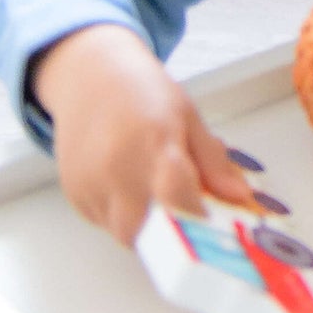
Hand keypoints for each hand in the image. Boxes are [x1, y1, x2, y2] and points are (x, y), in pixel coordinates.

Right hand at [32, 24, 259, 246]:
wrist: (92, 79)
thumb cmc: (143, 93)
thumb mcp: (188, 117)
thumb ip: (213, 161)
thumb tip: (239, 195)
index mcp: (155, 141)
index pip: (176, 195)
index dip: (194, 216)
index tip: (208, 222)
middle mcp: (118, 166)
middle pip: (146, 229)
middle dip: (167, 232)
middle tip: (179, 211)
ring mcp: (91, 183)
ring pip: (122, 231)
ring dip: (143, 224)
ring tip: (150, 186)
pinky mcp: (73, 193)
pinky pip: (102, 222)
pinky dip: (119, 214)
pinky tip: (126, 184)